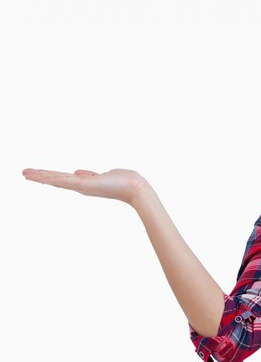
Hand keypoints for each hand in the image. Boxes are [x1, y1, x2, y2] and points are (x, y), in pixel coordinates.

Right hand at [21, 167, 149, 204]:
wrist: (135, 189)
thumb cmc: (125, 182)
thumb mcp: (105, 175)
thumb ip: (90, 175)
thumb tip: (78, 172)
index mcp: (85, 184)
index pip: (63, 179)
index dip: (49, 176)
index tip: (35, 173)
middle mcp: (82, 186)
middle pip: (56, 180)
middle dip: (40, 176)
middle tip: (23, 173)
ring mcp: (82, 186)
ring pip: (57, 180)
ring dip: (40, 176)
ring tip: (25, 173)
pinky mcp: (85, 185)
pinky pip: (65, 180)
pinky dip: (52, 178)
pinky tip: (41, 176)